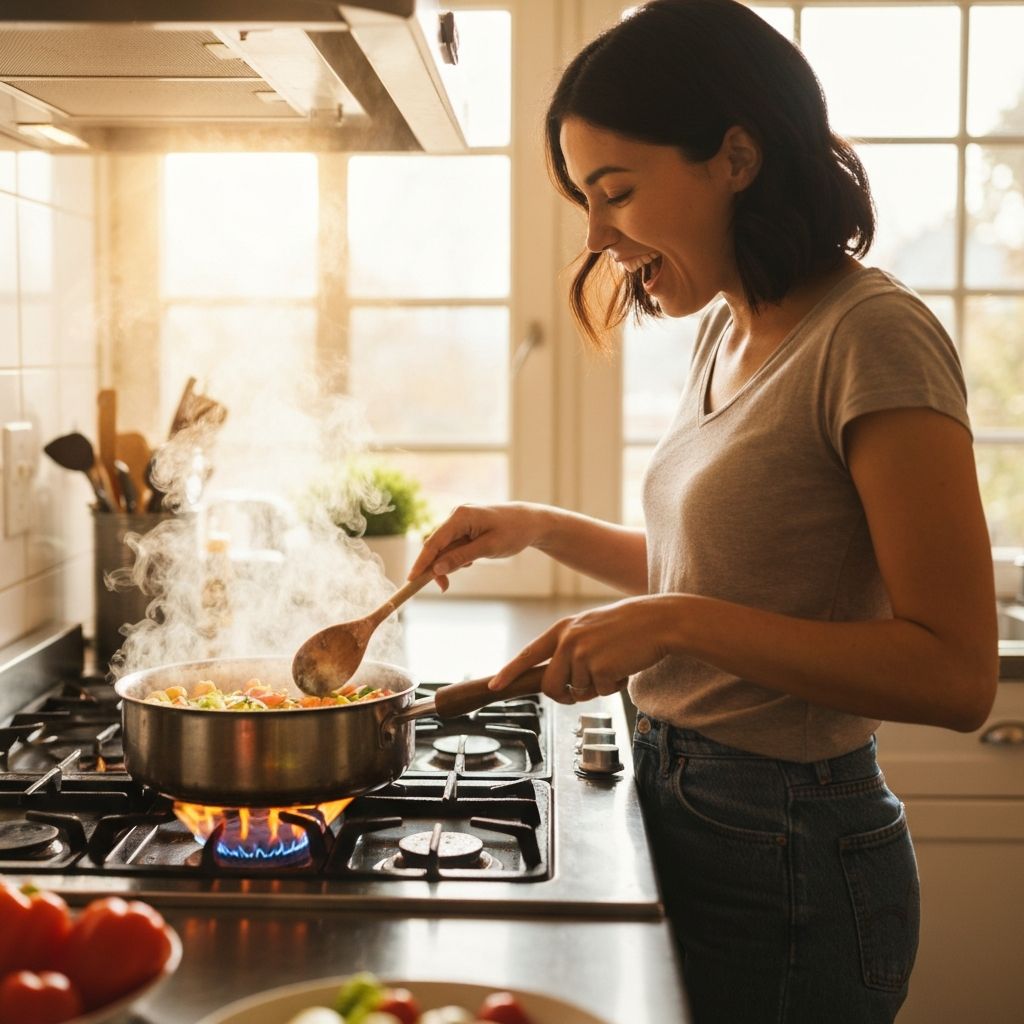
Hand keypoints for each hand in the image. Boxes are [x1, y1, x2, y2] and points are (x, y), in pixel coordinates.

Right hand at [407, 503, 544, 591]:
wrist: (530, 521)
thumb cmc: (513, 532)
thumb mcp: (488, 548)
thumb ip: (461, 557)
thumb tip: (436, 569)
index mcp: (461, 516)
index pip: (434, 541)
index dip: (421, 562)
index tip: (411, 579)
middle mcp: (456, 515)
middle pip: (436, 546)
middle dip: (438, 567)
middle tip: (444, 588)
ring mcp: (459, 519)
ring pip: (444, 547)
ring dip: (450, 562)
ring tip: (472, 564)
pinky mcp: (464, 526)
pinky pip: (453, 545)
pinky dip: (458, 556)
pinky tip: (474, 558)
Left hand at [489, 595, 679, 704]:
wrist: (658, 621)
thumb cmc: (630, 626)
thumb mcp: (592, 628)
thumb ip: (572, 648)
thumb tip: (559, 681)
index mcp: (563, 629)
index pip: (529, 653)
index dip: (510, 671)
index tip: (495, 685)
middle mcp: (568, 640)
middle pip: (551, 685)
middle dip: (565, 696)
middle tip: (584, 690)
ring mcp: (582, 654)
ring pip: (579, 691)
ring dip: (597, 687)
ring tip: (615, 663)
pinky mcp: (598, 668)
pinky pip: (600, 692)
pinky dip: (614, 686)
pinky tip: (624, 665)